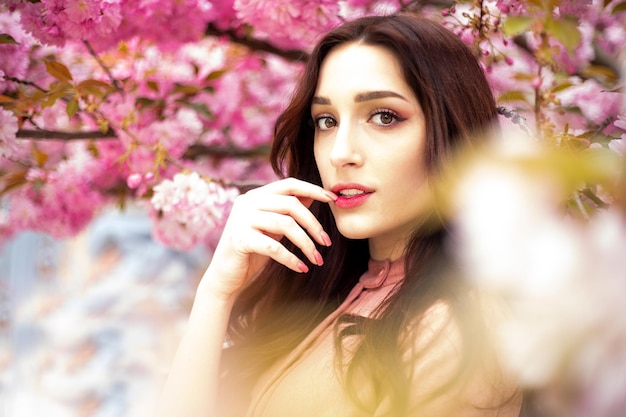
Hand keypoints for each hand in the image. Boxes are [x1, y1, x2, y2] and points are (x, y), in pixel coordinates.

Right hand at [200, 178, 336, 299]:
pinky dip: (291, 259)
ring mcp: (241, 219)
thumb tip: (313, 195)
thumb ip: (288, 211)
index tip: (333, 199)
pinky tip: (301, 268)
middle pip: (291, 204)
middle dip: (313, 224)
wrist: (225, 276)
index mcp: (256, 196)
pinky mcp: (239, 239)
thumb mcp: (273, 228)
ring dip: (306, 244)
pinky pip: (274, 247)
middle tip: (326, 243)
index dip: (313, 189)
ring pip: (285, 225)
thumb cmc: (252, 251)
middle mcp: (247, 202)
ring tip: (317, 259)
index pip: (289, 184)